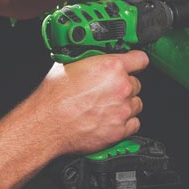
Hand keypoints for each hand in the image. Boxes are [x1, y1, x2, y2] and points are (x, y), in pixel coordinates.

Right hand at [29, 50, 148, 155]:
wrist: (48, 123)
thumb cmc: (54, 96)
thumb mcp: (70, 64)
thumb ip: (91, 60)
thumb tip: (94, 58)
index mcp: (111, 67)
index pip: (140, 59)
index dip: (135, 61)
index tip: (134, 63)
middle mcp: (121, 88)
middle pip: (136, 83)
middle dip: (124, 85)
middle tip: (108, 89)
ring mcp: (122, 110)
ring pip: (136, 104)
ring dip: (125, 104)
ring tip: (108, 105)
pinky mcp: (119, 130)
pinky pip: (134, 124)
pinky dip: (125, 122)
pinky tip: (111, 118)